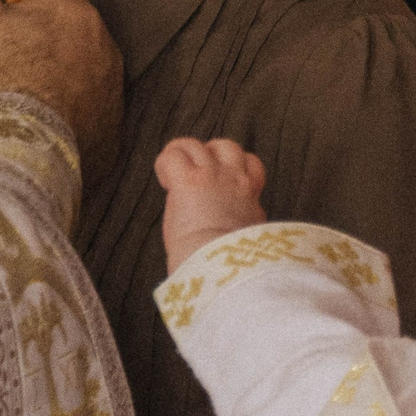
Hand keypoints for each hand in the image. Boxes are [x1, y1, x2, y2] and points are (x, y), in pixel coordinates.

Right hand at [0, 0, 122, 178]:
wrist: (16, 161)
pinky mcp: (111, 132)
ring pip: (67, 68)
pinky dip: (59, 114)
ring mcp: (111, 90)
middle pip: (50, 28)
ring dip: (41, 78)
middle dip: (20, 42)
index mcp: (71, 7)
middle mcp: (104, 44)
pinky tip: (31, 128)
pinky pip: (81, 109)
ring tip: (8, 102)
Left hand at [156, 136, 267, 270]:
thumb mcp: (250, 240)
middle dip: (211, 156)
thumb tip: (237, 225)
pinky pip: (173, 154)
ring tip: (174, 178)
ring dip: (184, 159)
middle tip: (196, 176)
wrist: (225, 270)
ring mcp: (213, 176)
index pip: (250, 165)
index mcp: (250, 198)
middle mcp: (235, 181)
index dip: (234, 170)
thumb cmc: (233, 264)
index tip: (220, 188)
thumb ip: (244, 223)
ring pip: (198, 145)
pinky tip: (165, 181)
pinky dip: (165, 163)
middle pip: (229, 147)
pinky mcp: (188, 181)